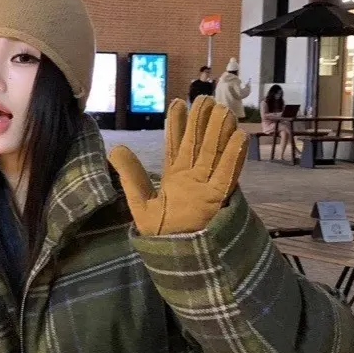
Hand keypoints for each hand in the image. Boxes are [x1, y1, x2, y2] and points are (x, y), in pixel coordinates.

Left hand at [109, 96, 248, 236]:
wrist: (173, 254)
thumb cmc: (159, 231)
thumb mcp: (139, 202)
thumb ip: (130, 175)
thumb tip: (114, 148)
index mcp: (174, 177)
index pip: (176, 144)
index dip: (177, 124)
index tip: (178, 102)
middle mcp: (192, 177)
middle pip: (198, 144)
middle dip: (201, 121)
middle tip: (204, 98)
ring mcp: (206, 186)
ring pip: (215, 153)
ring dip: (219, 132)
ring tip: (222, 109)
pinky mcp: (217, 199)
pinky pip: (227, 175)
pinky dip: (233, 157)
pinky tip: (239, 137)